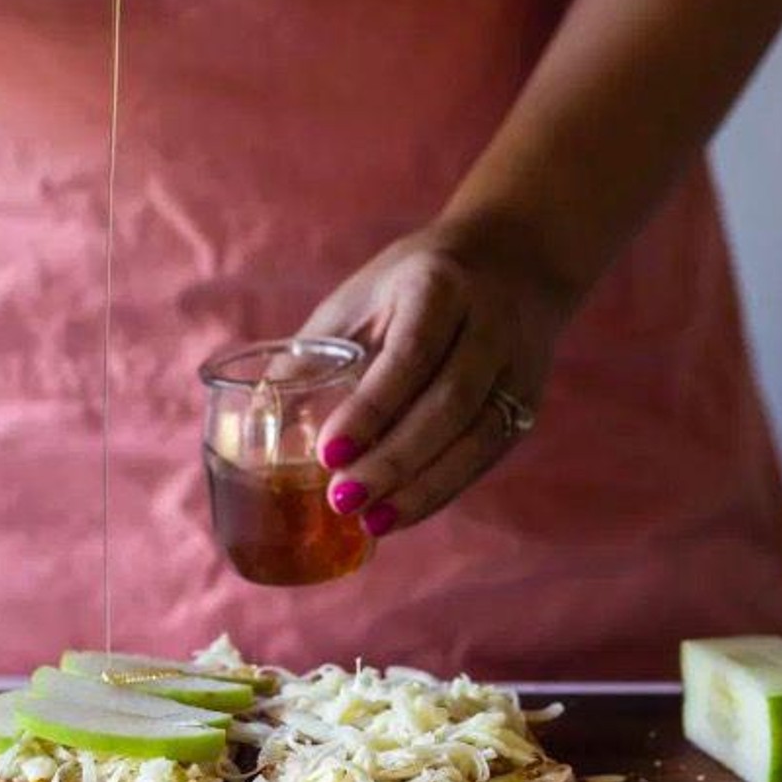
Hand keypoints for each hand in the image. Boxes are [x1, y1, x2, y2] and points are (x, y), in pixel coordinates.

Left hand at [299, 220, 575, 536]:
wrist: (516, 258)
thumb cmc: (414, 282)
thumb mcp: (360, 296)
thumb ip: (313, 354)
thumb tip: (254, 419)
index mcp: (440, 286)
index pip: (412, 353)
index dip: (372, 408)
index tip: (328, 453)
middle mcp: (490, 324)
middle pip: (449, 403)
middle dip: (395, 459)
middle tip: (342, 500)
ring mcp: (517, 366)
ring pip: (477, 438)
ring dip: (423, 488)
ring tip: (372, 523)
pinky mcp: (527, 401)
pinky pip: (485, 455)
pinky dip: (443, 489)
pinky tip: (403, 512)